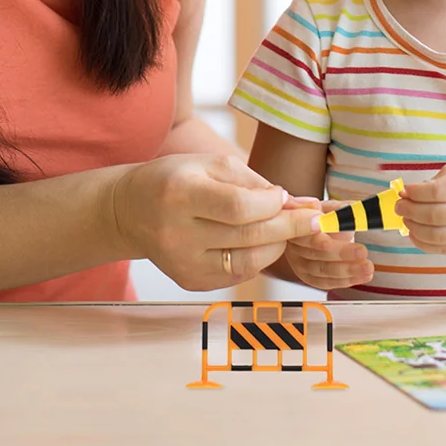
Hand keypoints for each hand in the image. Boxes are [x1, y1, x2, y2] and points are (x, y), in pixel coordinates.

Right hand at [109, 154, 319, 289]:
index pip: (238, 207)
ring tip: (289, 228)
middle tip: (315, 219)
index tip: (288, 196)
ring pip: (248, 262)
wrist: (130, 210)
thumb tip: (293, 203)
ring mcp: (182, 264)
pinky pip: (237, 273)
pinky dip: (257, 257)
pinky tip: (262, 241)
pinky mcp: (189, 281)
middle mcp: (177, 234)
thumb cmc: (175, 179)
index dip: (271, 205)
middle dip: (289, 228)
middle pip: (248, 237)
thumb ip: (252, 182)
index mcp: (181, 194)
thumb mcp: (209, 164)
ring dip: (277, 245)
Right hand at [285, 199, 373, 290]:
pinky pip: (326, 282)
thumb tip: (354, 211)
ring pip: (322, 270)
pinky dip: (346, 280)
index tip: (345, 234)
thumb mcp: (330, 207)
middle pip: (315, 253)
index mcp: (295, 224)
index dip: (323, 237)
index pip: (306, 233)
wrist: (316, 231)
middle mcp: (293, 245)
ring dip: (348, 270)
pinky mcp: (309, 276)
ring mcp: (299, 263)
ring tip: (368, 267)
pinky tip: (362, 276)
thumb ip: (339, 209)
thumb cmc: (322, 217)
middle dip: (341, 253)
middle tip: (362, 252)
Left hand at [396, 162, 445, 253]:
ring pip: (439, 236)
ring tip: (405, 220)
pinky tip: (413, 234)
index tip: (404, 191)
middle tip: (399, 206)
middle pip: (436, 215)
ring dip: (415, 229)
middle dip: (411, 211)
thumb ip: (439, 178)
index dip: (417, 192)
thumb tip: (412, 192)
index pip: (440, 191)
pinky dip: (424, 244)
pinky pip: (444, 249)